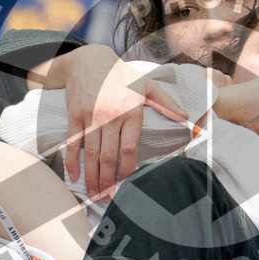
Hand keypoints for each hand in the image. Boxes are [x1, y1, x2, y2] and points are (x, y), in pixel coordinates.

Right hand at [47, 45, 188, 197]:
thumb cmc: (121, 75)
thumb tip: (186, 116)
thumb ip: (167, 103)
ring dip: (91, 177)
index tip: (128, 186)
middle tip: (108, 199)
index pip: (130, 149)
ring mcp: (91, 116)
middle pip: (109, 157)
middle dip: (108, 181)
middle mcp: (111, 116)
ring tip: (93, 194)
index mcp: (131, 112)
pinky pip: (73, 142)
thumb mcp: (147, 85)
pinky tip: (75, 176)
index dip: (128, 170)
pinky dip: (72, 161)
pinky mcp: (75, 115)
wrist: (90, 60)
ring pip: (91, 153)